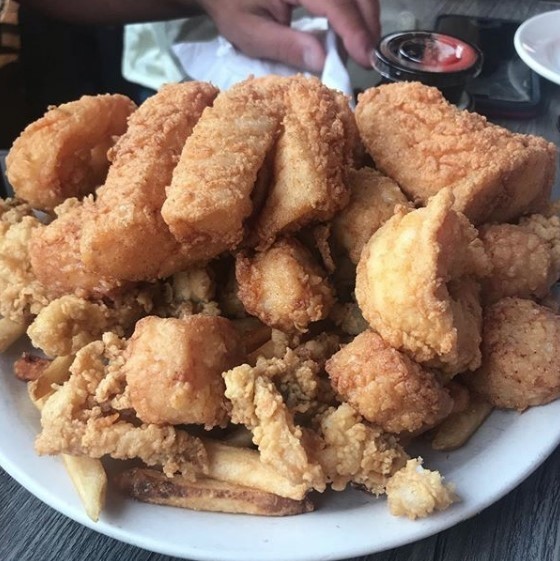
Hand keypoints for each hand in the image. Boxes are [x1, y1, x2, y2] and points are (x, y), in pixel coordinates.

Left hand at [197, 0, 379, 71]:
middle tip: (368, 58)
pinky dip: (354, 10)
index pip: (335, 2)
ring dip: (365, 16)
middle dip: (367, 24)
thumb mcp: (251, 32)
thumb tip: (323, 63)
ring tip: (361, 48)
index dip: (353, 30)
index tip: (364, 58)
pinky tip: (351, 30)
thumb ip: (286, 46)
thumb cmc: (231, 5)